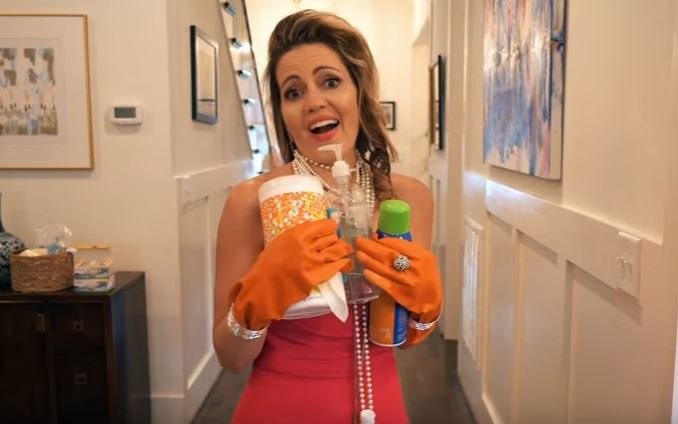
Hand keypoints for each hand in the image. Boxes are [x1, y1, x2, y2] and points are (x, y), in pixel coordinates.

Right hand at [230, 219, 351, 329]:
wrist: (263, 288)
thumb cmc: (267, 265)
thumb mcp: (280, 242)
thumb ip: (297, 237)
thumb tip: (313, 233)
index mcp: (296, 234)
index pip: (324, 225)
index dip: (331, 227)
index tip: (332, 229)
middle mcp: (307, 245)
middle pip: (333, 237)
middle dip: (336, 239)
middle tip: (337, 243)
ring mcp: (313, 261)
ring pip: (339, 250)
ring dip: (344, 250)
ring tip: (345, 252)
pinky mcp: (317, 277)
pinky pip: (337, 267)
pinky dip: (343, 264)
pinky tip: (345, 265)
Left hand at [355, 236, 441, 344]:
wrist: (431, 301)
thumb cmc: (425, 276)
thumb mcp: (423, 259)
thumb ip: (407, 250)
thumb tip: (382, 239)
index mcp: (422, 256)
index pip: (399, 244)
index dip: (383, 240)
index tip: (372, 237)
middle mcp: (415, 268)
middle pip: (389, 255)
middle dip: (372, 247)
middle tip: (359, 242)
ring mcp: (407, 282)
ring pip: (385, 269)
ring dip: (369, 260)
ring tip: (358, 254)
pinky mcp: (400, 294)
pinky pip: (384, 284)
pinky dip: (374, 277)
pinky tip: (365, 271)